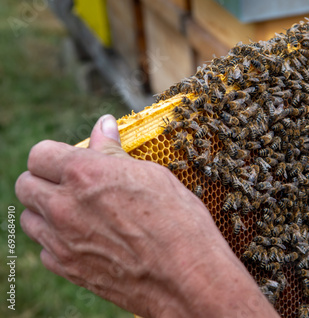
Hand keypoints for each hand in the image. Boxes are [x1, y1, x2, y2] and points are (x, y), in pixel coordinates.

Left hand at [16, 115, 278, 317]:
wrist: (187, 279)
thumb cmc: (179, 223)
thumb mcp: (152, 176)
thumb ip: (115, 153)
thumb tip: (103, 126)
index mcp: (85, 173)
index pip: (40, 154)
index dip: (56, 155)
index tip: (73, 159)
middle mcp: (64, 206)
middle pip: (25, 184)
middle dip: (45, 179)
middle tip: (74, 183)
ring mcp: (62, 241)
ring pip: (29, 217)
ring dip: (46, 210)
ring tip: (80, 211)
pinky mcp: (68, 269)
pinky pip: (45, 249)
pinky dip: (57, 241)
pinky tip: (86, 238)